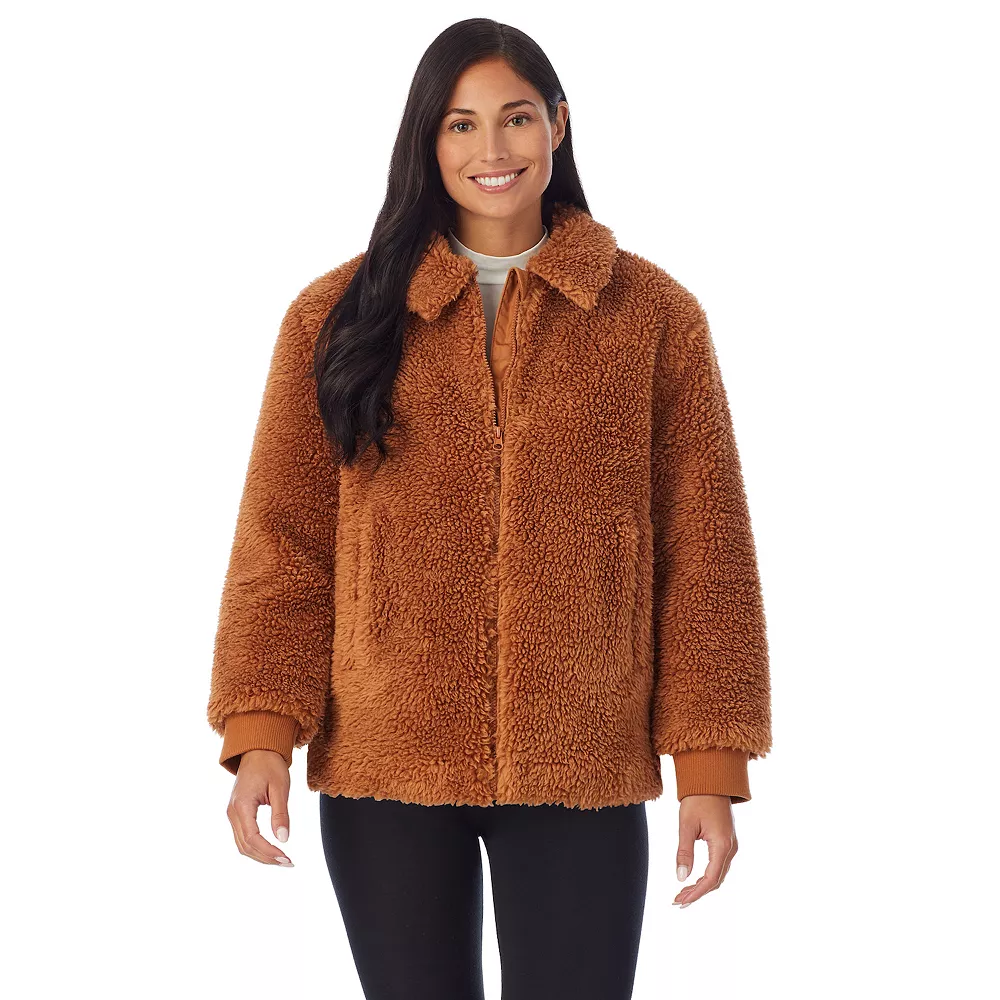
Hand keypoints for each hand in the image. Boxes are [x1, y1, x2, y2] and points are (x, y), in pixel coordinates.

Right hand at [226, 749, 295, 866]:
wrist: (258, 751)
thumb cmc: (270, 765)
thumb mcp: (280, 787)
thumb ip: (281, 814)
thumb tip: (284, 839)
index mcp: (242, 805)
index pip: (252, 838)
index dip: (268, 851)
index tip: (286, 858)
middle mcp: (232, 812)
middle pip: (245, 846)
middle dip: (266, 858)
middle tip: (288, 863)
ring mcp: (232, 814)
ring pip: (242, 845)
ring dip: (261, 856)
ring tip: (282, 860)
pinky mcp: (236, 814)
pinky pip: (243, 837)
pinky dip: (256, 848)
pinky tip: (272, 850)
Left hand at [673, 794, 737, 907]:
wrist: (711, 780)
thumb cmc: (697, 799)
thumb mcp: (686, 825)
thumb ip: (684, 852)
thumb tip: (681, 877)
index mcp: (722, 845)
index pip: (710, 879)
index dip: (695, 893)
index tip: (680, 901)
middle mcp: (730, 848)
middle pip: (716, 880)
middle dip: (697, 893)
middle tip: (678, 901)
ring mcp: (731, 845)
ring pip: (718, 874)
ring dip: (702, 886)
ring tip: (682, 893)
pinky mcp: (727, 841)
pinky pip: (719, 865)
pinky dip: (707, 876)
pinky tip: (694, 880)